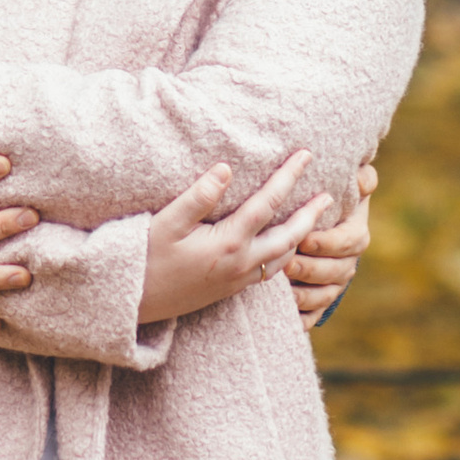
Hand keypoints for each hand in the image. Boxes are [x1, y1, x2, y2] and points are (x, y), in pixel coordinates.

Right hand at [139, 154, 328, 327]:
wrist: (130, 304)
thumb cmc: (143, 258)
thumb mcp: (166, 223)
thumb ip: (198, 196)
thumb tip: (225, 168)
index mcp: (228, 243)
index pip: (269, 204)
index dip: (289, 177)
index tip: (306, 155)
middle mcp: (239, 265)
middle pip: (289, 236)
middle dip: (310, 214)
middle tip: (329, 195)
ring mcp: (236, 281)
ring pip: (282, 258)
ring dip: (301, 237)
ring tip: (313, 220)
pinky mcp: (228, 291)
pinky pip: (269, 273)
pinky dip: (285, 256)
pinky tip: (284, 248)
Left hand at [288, 159, 373, 331]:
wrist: (317, 225)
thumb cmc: (328, 197)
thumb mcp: (346, 183)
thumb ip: (359, 178)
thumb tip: (363, 179)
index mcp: (355, 234)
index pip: (349, 241)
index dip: (328, 242)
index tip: (305, 238)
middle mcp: (348, 263)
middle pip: (335, 272)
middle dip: (311, 269)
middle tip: (287, 264)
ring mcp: (333, 285)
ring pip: (324, 297)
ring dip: (305, 294)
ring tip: (282, 288)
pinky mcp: (318, 302)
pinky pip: (312, 316)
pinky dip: (301, 317)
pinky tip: (283, 313)